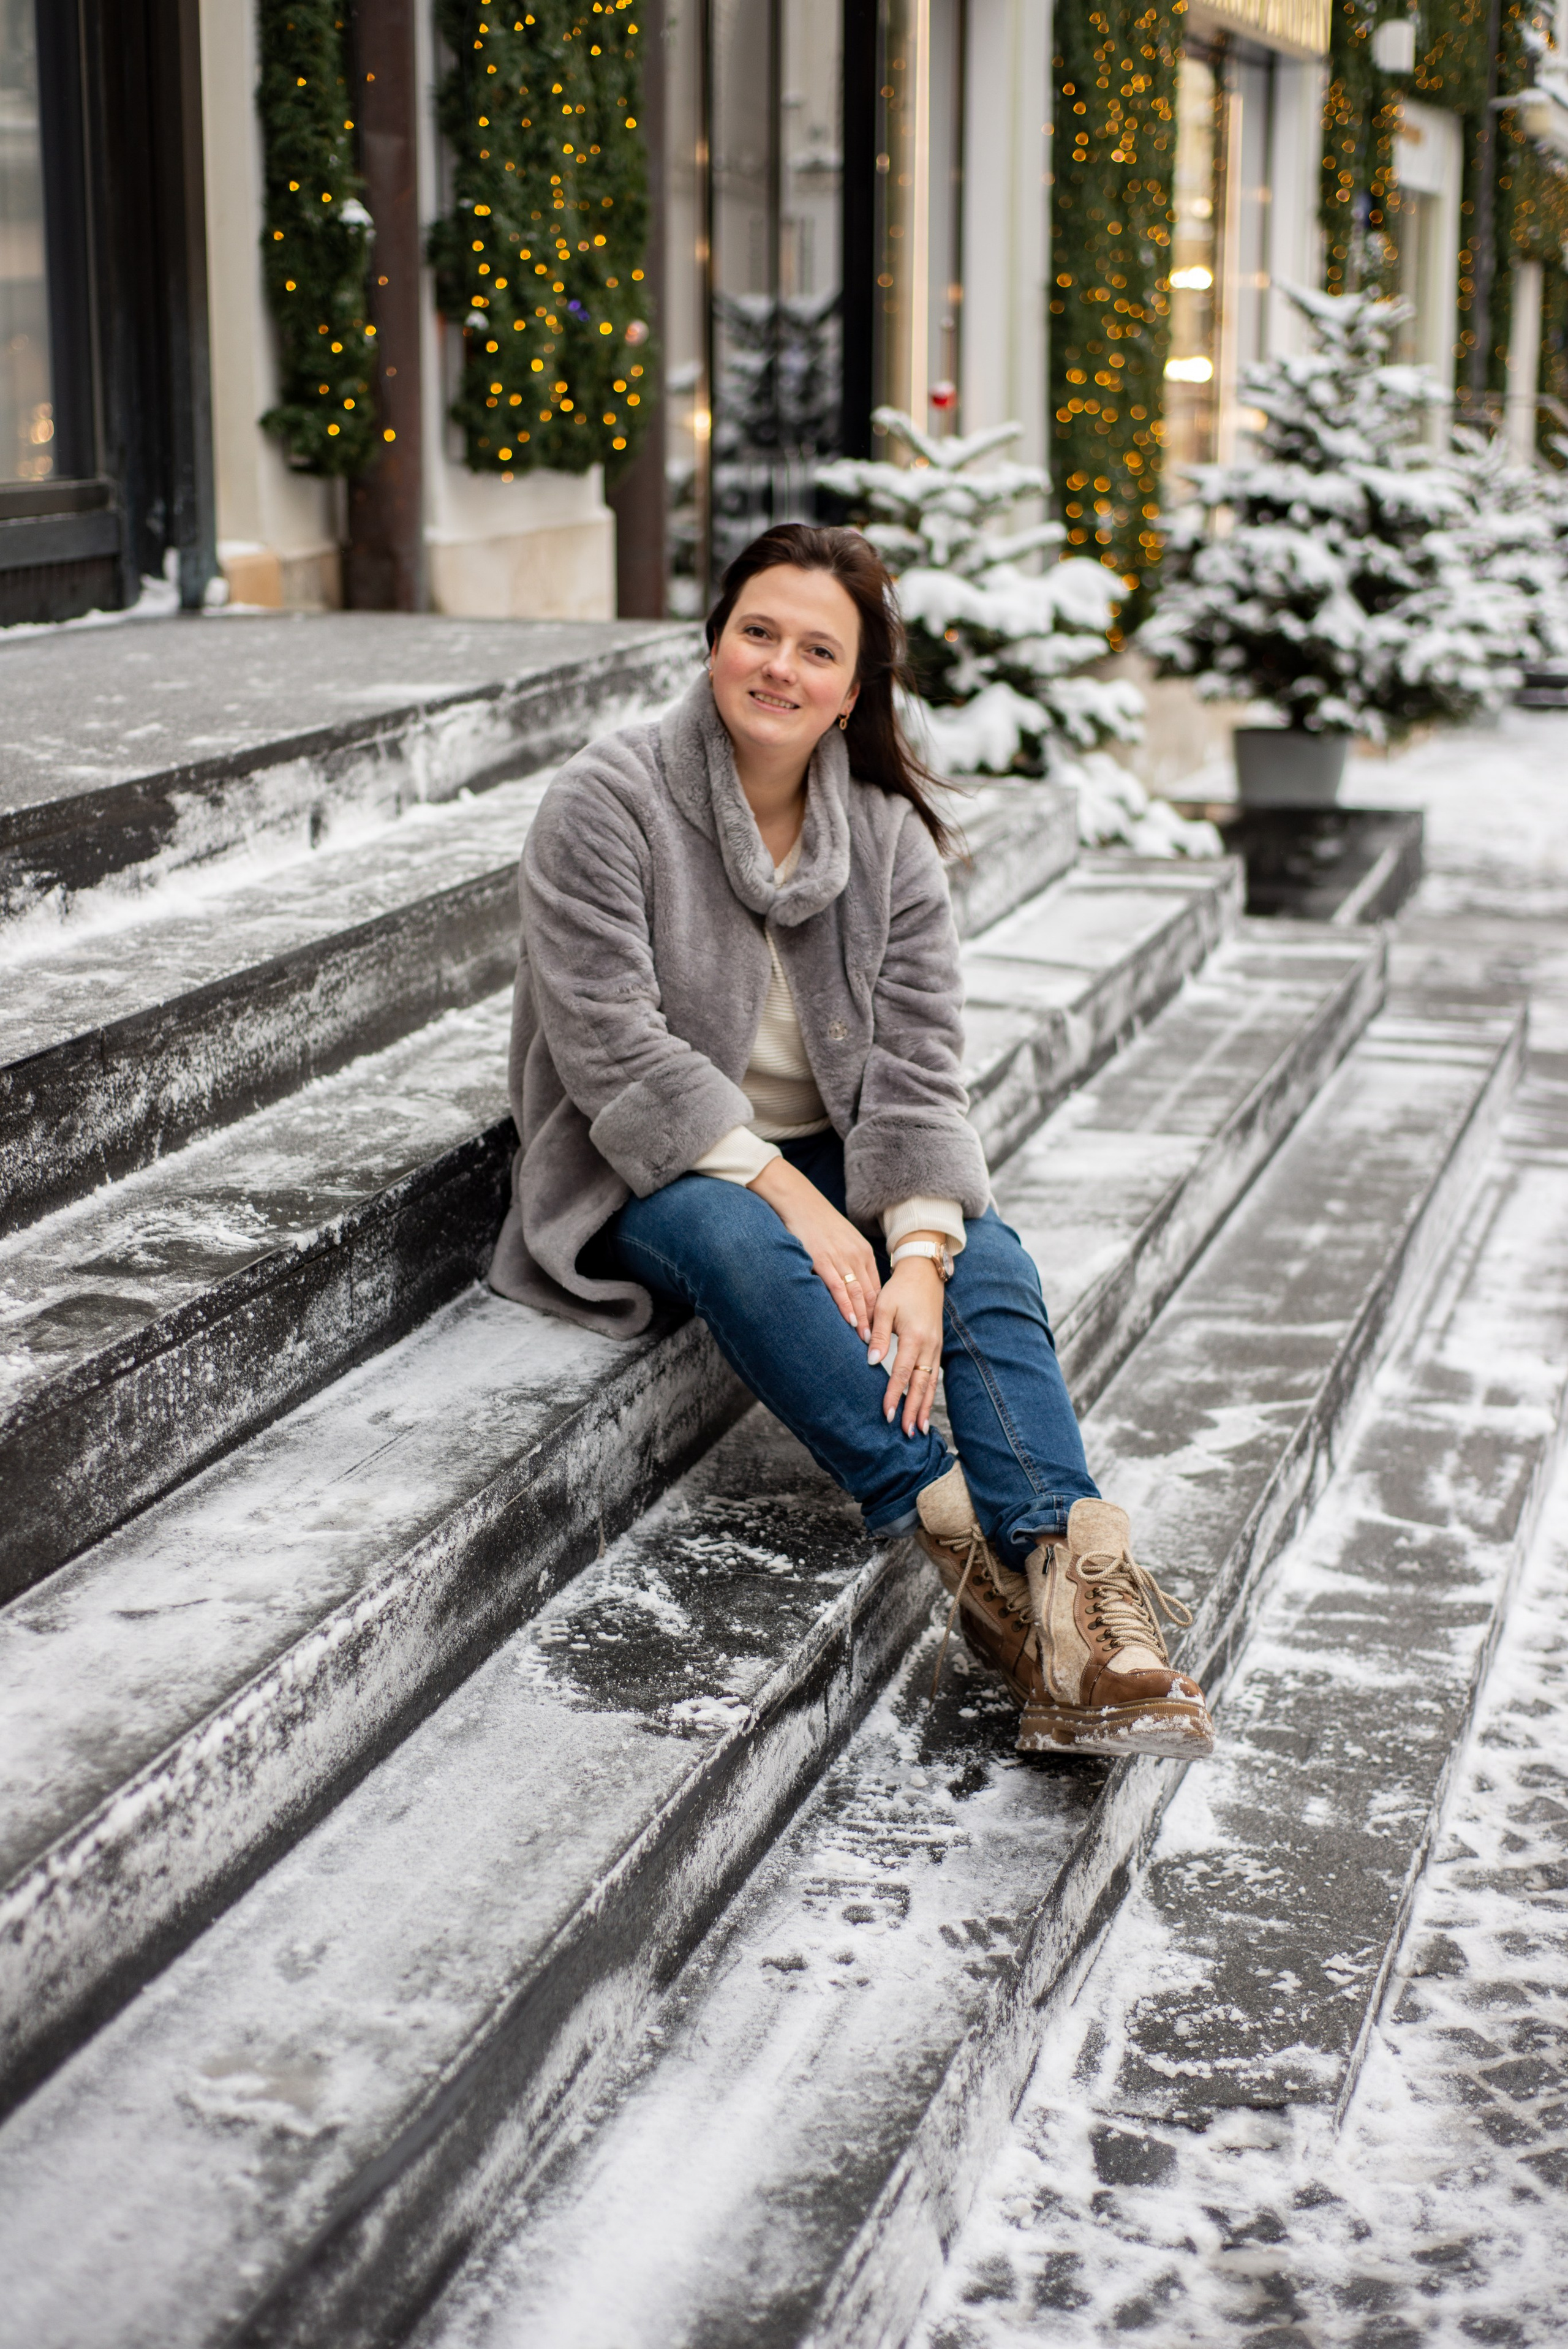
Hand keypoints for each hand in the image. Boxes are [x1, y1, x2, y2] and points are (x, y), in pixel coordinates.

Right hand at [748, 1158, 881, 1340]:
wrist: (798, 1200)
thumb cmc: (817, 1223)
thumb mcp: (841, 1240)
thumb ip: (849, 1261)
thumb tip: (851, 1286)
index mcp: (862, 1252)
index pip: (877, 1288)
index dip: (881, 1312)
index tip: (884, 1331)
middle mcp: (856, 1256)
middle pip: (871, 1295)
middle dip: (876, 1321)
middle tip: (881, 1344)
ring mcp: (840, 1258)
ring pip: (858, 1294)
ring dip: (863, 1319)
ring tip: (867, 1340)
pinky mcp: (822, 1259)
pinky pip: (838, 1287)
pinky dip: (846, 1306)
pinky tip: (850, 1321)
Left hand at [868, 1255, 946, 1435]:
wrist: (924, 1275)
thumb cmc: (900, 1290)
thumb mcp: (884, 1306)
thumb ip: (878, 1334)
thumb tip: (871, 1361)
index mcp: (914, 1335)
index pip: (903, 1371)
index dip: (895, 1394)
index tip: (887, 1413)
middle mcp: (929, 1344)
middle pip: (921, 1383)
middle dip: (913, 1409)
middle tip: (906, 1432)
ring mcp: (936, 1347)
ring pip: (930, 1383)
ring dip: (924, 1407)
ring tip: (919, 1430)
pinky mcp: (937, 1347)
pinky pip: (933, 1376)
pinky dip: (929, 1395)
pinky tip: (924, 1410)